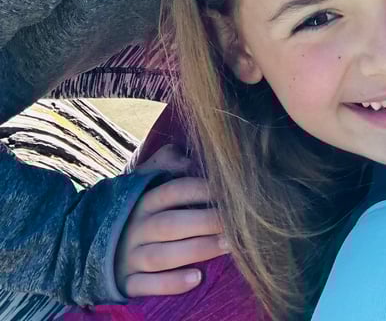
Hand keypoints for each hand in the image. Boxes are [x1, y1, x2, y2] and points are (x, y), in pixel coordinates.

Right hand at [114, 144, 227, 298]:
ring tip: (227, 246)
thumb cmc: (133, 207)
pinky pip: (147, 286)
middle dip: (207, 222)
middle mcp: (135, 227)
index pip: (174, 191)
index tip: (228, 194)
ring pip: (163, 256)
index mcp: (142, 200)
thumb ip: (166, 162)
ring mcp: (129, 256)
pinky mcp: (126, 281)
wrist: (89, 243)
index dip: (202, 190)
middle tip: (236, 224)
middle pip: (172, 224)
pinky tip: (196, 278)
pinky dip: (171, 283)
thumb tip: (189, 160)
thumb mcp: (143, 179)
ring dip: (197, 250)